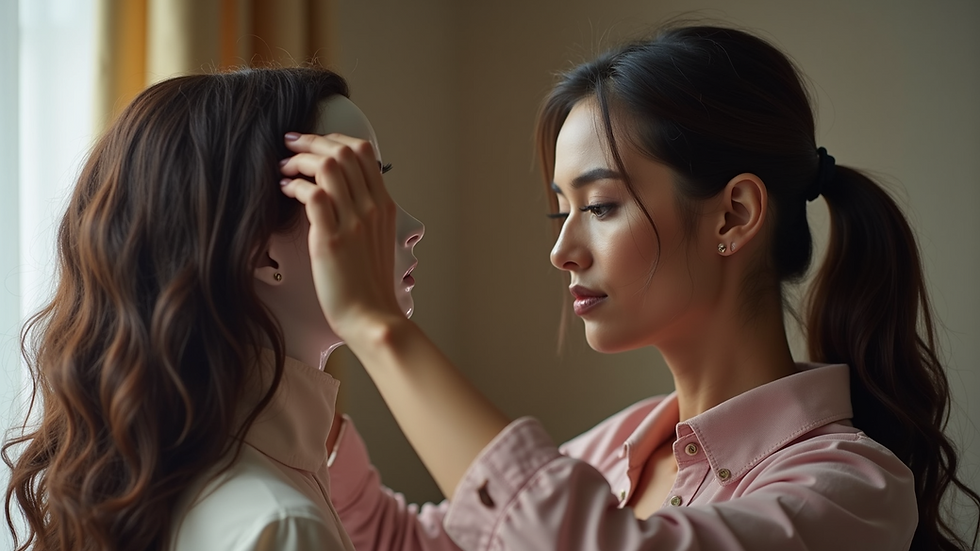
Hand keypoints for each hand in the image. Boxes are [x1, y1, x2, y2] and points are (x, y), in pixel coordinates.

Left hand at [279, 132, 402, 340]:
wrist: (371, 317)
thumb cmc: (369, 286)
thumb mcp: (376, 241)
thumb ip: (364, 216)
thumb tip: (342, 199)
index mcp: (384, 206)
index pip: (364, 153)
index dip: (334, 139)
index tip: (314, 142)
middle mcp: (371, 208)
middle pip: (344, 152)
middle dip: (312, 141)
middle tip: (290, 144)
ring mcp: (353, 222)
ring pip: (328, 166)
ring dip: (300, 160)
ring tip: (284, 168)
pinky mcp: (331, 239)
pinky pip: (313, 195)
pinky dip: (295, 185)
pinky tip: (284, 189)